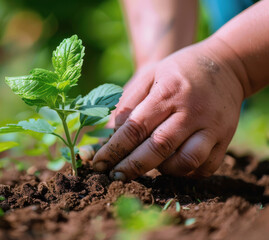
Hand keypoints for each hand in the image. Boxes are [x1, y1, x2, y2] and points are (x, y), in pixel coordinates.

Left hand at [92, 40, 244, 180]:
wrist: (226, 65)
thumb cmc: (178, 71)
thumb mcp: (149, 75)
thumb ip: (128, 103)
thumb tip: (110, 135)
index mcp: (168, 93)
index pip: (135, 128)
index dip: (114, 149)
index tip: (98, 163)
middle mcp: (191, 111)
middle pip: (158, 148)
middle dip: (132, 166)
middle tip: (115, 176)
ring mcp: (211, 127)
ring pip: (185, 161)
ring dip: (163, 170)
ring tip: (150, 164)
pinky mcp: (225, 139)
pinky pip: (206, 167)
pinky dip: (186, 173)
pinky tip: (172, 166)